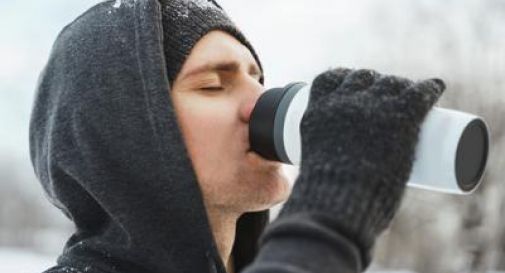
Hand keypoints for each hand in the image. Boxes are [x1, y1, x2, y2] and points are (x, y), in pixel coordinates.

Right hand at [280, 68, 445, 259]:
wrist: (340, 202)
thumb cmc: (327, 199)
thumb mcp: (318, 174)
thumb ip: (330, 172)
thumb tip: (344, 190)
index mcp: (317, 113)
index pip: (328, 79)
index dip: (342, 77)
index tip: (351, 85)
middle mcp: (343, 102)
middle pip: (363, 77)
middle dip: (374, 82)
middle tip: (386, 94)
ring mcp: (372, 106)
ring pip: (391, 83)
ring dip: (400, 84)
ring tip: (410, 93)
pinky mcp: (401, 116)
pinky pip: (419, 92)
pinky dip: (430, 88)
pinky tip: (436, 87)